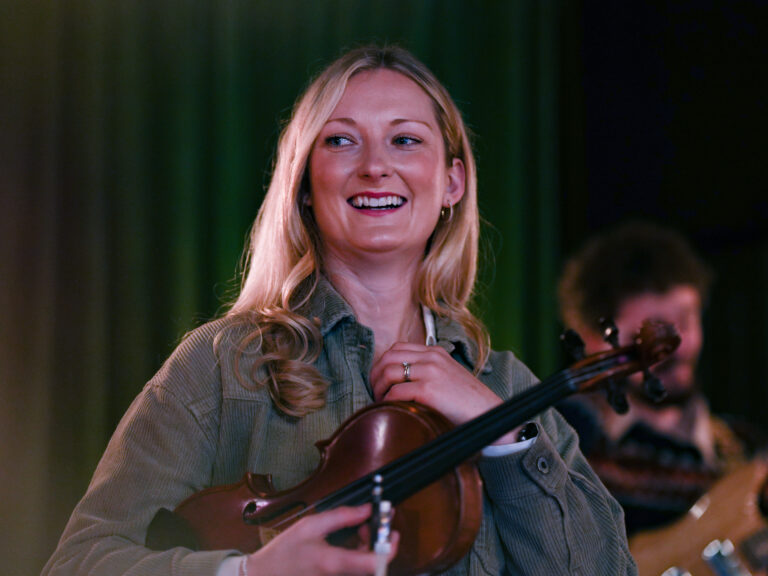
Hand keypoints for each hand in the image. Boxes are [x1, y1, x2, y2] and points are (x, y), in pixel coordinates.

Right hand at [245, 504, 398, 575]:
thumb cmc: (285, 552)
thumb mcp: (311, 526)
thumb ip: (342, 516)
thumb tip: (367, 510)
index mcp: (334, 563)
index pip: (376, 562)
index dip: (390, 547)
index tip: (391, 530)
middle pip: (376, 565)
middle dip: (380, 542)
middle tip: (371, 523)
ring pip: (368, 568)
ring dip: (371, 548)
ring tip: (359, 529)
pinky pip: (358, 570)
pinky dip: (361, 556)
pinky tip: (352, 542)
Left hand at [370, 343, 517, 443]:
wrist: (491, 415)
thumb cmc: (469, 402)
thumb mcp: (449, 376)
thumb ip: (428, 372)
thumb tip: (402, 381)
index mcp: (436, 352)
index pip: (396, 348)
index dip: (382, 364)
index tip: (380, 381)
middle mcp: (431, 358)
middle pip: (387, 358)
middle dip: (375, 375)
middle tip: (375, 392)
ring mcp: (430, 372)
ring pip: (388, 373)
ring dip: (379, 389)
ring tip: (381, 402)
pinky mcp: (428, 390)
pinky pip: (396, 392)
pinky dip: (388, 402)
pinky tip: (390, 410)